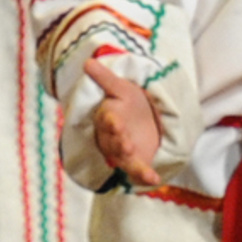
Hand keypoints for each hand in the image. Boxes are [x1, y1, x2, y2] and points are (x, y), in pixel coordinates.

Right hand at [90, 60, 164, 183]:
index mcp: (107, 117)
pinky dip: (144, 176)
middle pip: (112, 141)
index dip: (110, 122)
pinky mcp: (136, 161)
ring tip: (135, 157)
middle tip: (126, 144)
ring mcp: (122, 151)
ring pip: (121, 157)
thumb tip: (88, 62)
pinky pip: (137, 170)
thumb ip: (106, 79)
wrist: (144, 116)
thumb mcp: (122, 88)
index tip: (115, 121)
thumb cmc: (130, 101)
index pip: (106, 120)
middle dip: (118, 142)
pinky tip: (153, 180)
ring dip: (127, 158)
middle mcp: (111, 136)